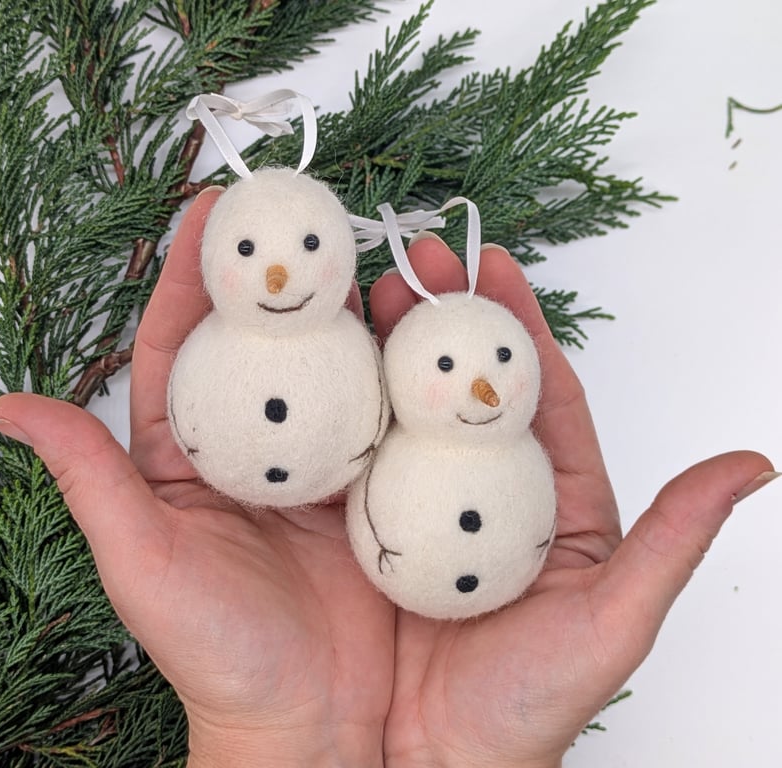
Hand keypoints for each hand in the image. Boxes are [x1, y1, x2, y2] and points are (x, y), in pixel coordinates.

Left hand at [0, 188, 394, 767]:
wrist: (313, 724)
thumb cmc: (220, 654)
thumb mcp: (143, 563)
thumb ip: (89, 480)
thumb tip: (4, 407)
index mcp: (193, 456)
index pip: (184, 344)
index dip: (193, 275)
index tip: (214, 209)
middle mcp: (262, 447)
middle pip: (270, 342)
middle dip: (287, 274)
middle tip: (310, 215)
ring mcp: (328, 463)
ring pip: (341, 368)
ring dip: (359, 312)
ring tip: (383, 258)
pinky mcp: (385, 488)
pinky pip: (396, 417)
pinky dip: (409, 374)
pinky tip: (428, 338)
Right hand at [368, 235, 774, 767]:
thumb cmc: (523, 707)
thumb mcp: (614, 622)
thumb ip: (673, 539)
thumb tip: (751, 464)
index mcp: (547, 497)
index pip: (535, 388)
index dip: (518, 324)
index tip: (493, 265)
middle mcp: (477, 487)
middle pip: (459, 383)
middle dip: (441, 316)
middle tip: (413, 262)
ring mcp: (412, 500)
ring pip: (399, 407)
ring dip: (381, 348)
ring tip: (360, 293)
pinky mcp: (359, 524)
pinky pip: (347, 453)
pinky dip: (335, 407)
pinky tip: (317, 368)